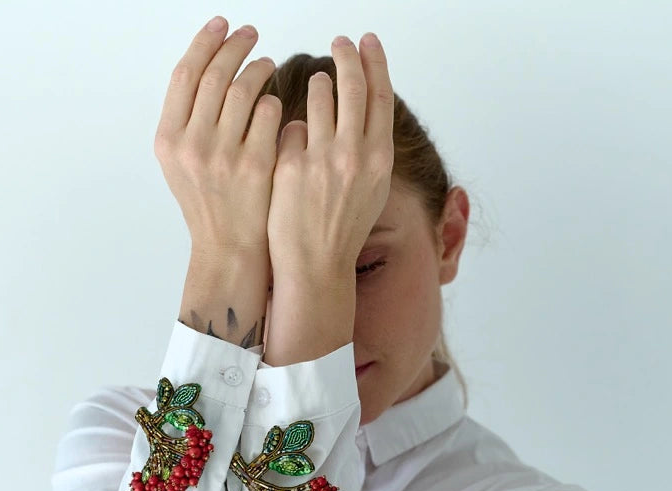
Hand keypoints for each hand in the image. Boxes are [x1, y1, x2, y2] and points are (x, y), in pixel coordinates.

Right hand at [154, 17, 281, 265]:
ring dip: (258, 69)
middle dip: (234, 47)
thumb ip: (187, 118)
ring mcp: (223, 155)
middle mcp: (191, 144)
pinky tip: (277, 101)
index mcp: (168, 139)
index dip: (203, 43)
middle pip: (214, 76)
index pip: (184, 75)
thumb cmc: (208, 204)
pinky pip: (268, 116)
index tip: (220, 25)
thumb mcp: (179, 162)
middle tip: (250, 33)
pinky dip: (273, 102)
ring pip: (243, 90)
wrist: (228, 249)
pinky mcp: (255, 166)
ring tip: (267, 63)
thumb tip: (206, 65)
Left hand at [266, 32, 393, 283]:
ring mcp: (323, 159)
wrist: (317, 266)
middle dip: (347, 56)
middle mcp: (355, 154)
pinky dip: (291, 130)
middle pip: (354, 86)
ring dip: (318, 85)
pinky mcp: (291, 166)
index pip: (381, 96)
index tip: (367, 42)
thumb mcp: (371, 189)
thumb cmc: (342, 230)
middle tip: (341, 42)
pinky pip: (290, 127)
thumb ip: (367, 149)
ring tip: (317, 82)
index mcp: (380, 159)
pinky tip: (292, 146)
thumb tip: (357, 112)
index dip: (375, 63)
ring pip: (319, 97)